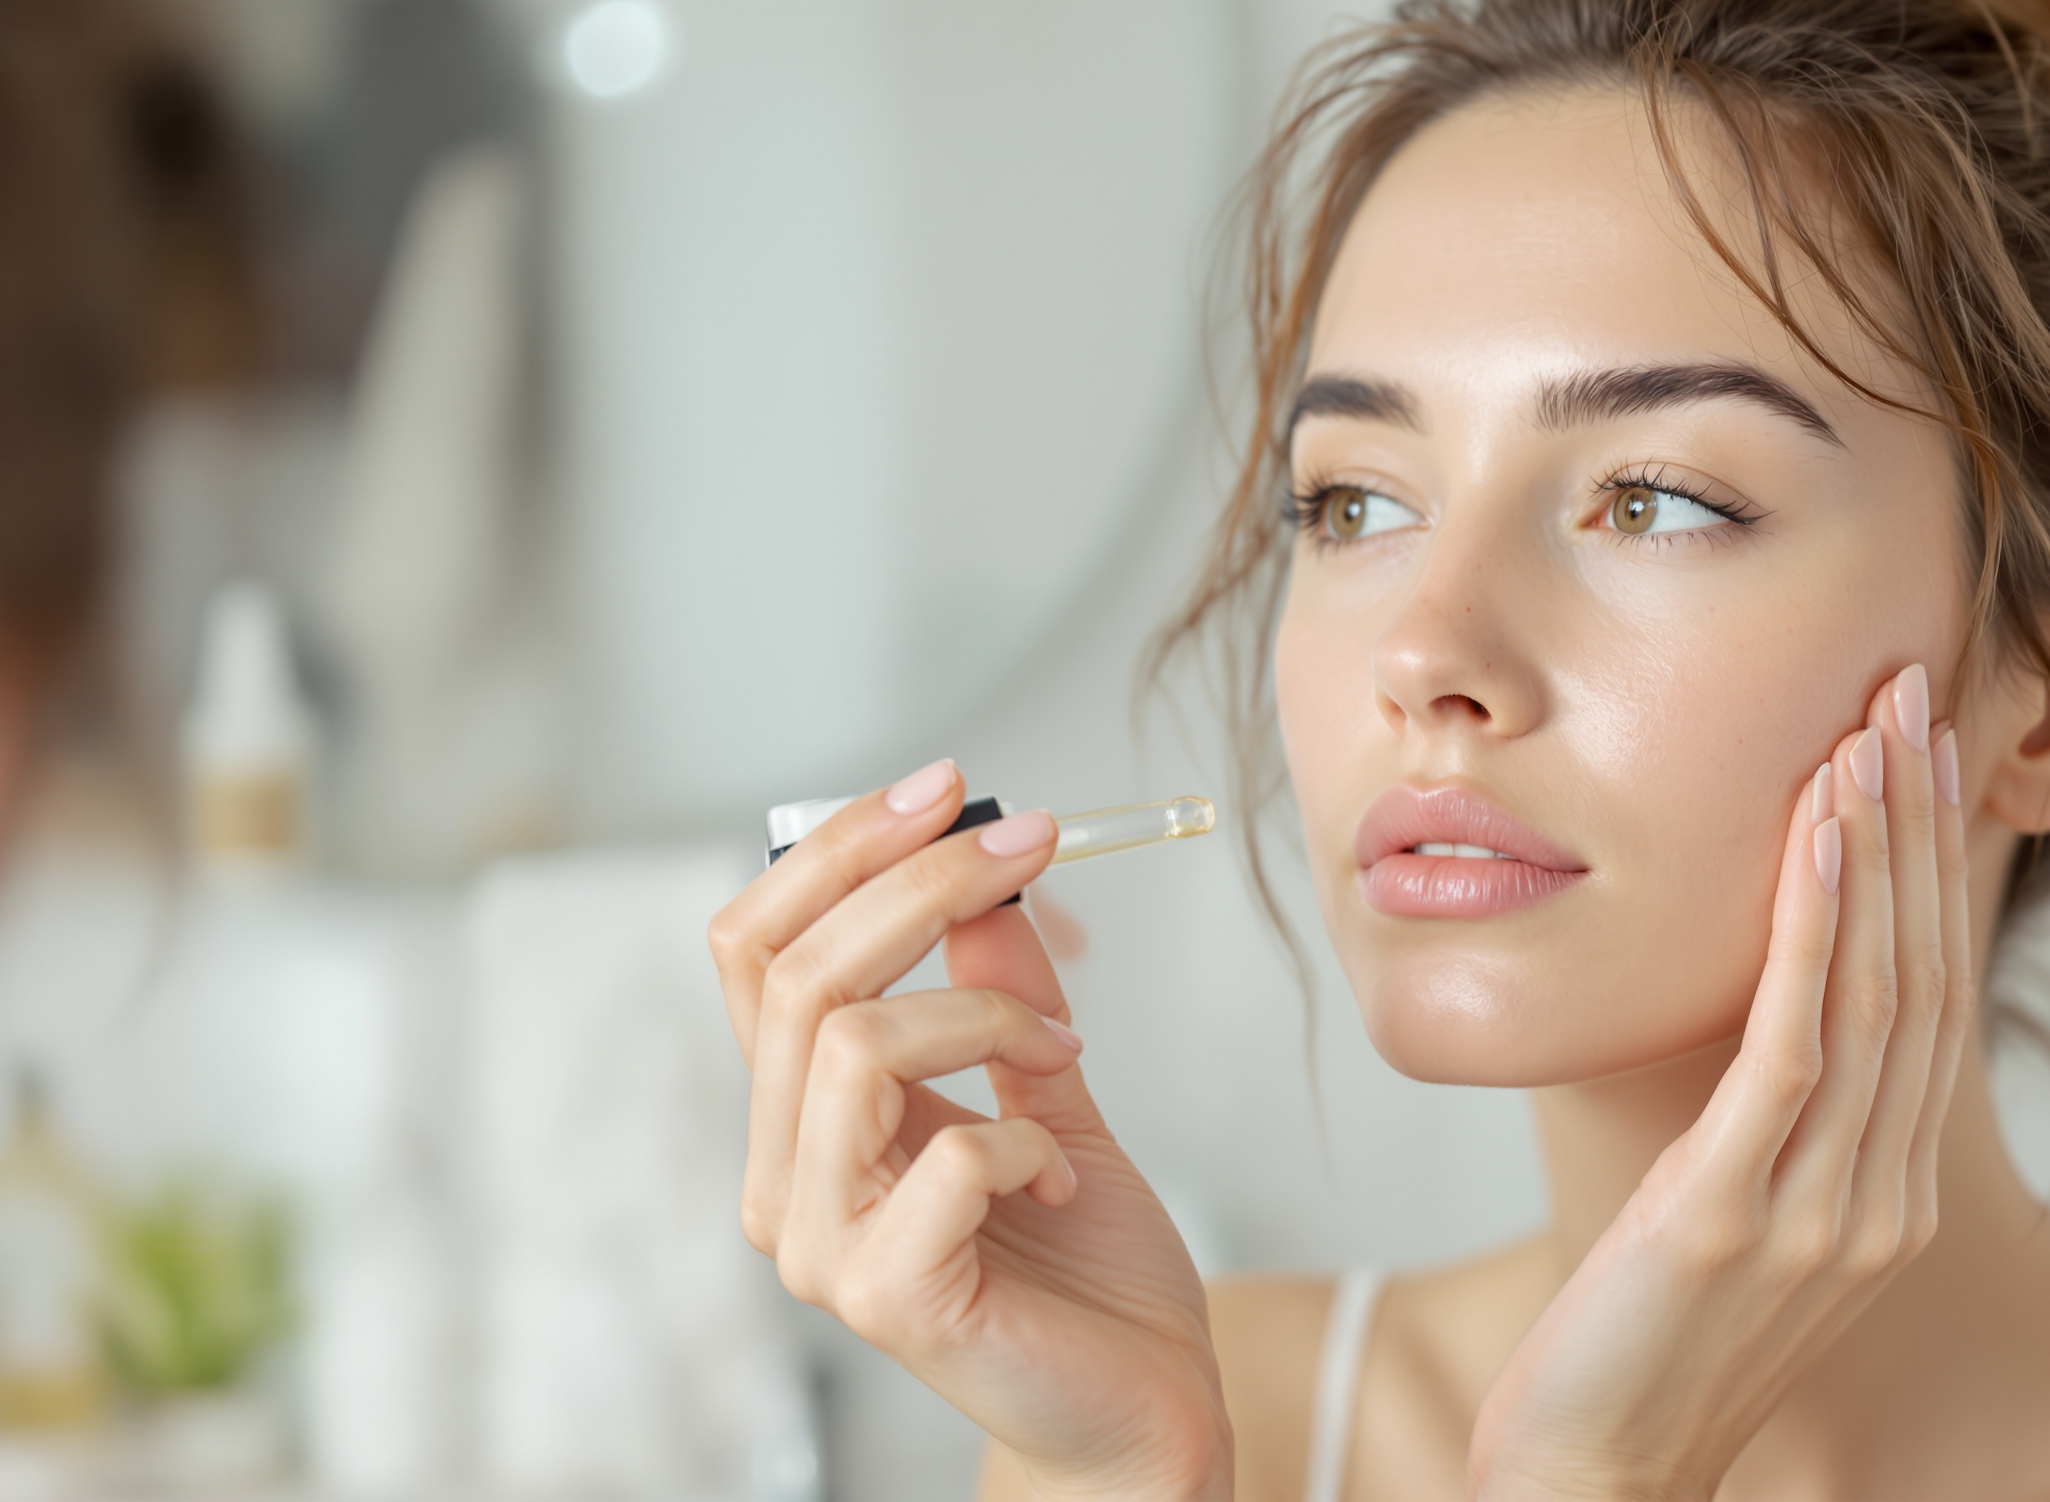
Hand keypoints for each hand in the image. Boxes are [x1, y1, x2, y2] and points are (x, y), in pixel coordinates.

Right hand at [710, 762, 1229, 1501]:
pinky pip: (945, 1154)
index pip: (757, 950)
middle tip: (1034, 844)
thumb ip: (999, 998)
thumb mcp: (1046, 1093)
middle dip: (921, 884)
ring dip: (984, 1018)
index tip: (951, 788)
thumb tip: (986, 878)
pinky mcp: (888, 1299)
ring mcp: (823, 1248)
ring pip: (852, 1046)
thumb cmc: (1086, 1269)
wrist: (1143, 1411)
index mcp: (801, 1120)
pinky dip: (1026, 1137)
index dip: (840, 850)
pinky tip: (1062, 1181)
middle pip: (799, 977)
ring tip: (1063, 1054)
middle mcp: (786, 1180)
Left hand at [1468, 663, 1976, 1501]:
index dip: (1935, 874)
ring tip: (1872, 728)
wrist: (1597, 1480)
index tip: (1925, 759)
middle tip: (1916, 696)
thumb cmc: (1645, 1352)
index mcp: (1890, 1201)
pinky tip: (1815, 830)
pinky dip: (1816, 925)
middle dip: (1922, 828)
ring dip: (1878, 847)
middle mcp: (1883, 1199)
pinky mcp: (1739, 1214)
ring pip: (1876, 992)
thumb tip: (1772, 1026)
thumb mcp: (1736, 1230)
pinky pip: (1795, 1042)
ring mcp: (1825, 1211)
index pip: (1932, 1003)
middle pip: (1924, 977)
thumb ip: (1776, 1138)